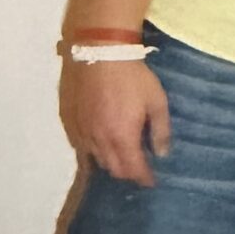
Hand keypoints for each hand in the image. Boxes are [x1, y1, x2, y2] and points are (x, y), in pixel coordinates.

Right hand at [64, 55, 171, 185]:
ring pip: (97, 160)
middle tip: (138, 169)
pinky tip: (100, 147)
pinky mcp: (72, 120)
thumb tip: (162, 154)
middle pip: (114, 169)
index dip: (144, 178)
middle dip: (128, 173)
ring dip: (111, 163)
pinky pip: (82, 147)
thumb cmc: (133, 76)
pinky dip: (93, 152)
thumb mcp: (156, 101)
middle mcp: (100, 140)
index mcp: (123, 137)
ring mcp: (84, 131)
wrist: (101, 52)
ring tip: (121, 158)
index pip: (133, 169)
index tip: (151, 181)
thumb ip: (161, 130)